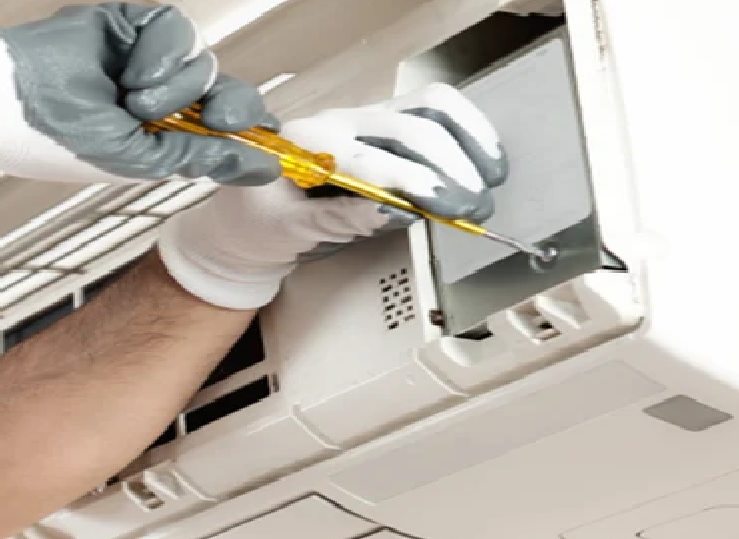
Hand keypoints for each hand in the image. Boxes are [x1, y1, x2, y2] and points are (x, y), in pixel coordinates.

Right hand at [0, 4, 280, 184]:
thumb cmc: (54, 139)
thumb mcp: (139, 161)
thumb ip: (203, 158)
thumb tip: (264, 166)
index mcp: (163, 136)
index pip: (224, 129)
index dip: (252, 134)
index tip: (276, 147)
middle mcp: (161, 98)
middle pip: (227, 92)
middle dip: (232, 108)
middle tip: (218, 121)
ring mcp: (147, 60)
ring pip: (203, 63)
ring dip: (177, 87)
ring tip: (133, 103)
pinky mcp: (131, 25)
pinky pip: (175, 28)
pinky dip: (162, 53)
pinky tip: (131, 75)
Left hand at [158, 83, 507, 308]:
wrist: (247, 217)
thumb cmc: (260, 224)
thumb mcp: (288, 231)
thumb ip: (337, 220)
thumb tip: (392, 213)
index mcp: (306, 146)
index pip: (370, 158)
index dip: (412, 181)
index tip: (445, 206)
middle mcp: (338, 124)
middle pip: (409, 127)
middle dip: (450, 167)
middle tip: (475, 207)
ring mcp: (361, 121)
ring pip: (426, 107)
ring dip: (466, 140)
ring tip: (491, 178)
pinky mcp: (381, 128)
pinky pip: (430, 112)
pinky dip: (464, 130)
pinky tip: (483, 157)